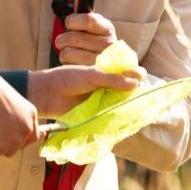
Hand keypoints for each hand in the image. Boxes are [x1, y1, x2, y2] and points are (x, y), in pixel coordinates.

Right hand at [0, 66, 40, 156]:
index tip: (5, 137)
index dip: (17, 139)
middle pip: (16, 147)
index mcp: (31, 115)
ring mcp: (14, 140)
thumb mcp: (8, 103)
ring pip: (0, 152)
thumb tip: (0, 132)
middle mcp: (27, 129)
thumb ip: (11, 117)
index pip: (31, 135)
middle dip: (2, 144)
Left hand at [28, 64, 144, 117]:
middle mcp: (107, 87)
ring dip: (129, 104)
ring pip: (121, 103)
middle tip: (142, 90)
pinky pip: (112, 116)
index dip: (136, 74)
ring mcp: (103, 102)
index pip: (126, 73)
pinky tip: (127, 116)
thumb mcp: (91, 74)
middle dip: (137, 90)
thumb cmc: (68, 78)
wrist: (48, 93)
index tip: (142, 75)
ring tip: (138, 103)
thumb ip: (111, 78)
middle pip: (127, 89)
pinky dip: (119, 117)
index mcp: (106, 73)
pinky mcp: (98, 115)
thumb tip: (135, 83)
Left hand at [55, 12, 116, 65]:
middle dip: (63, 38)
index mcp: (107, 29)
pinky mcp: (90, 74)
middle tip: (62, 40)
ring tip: (67, 50)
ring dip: (63, 50)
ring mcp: (100, 61)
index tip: (69, 23)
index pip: (89, 20)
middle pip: (74, 38)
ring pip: (68, 52)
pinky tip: (72, 61)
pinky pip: (67, 64)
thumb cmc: (95, 42)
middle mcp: (108, 45)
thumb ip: (83, 13)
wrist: (109, 67)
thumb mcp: (94, 27)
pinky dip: (65, 62)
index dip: (73, 20)